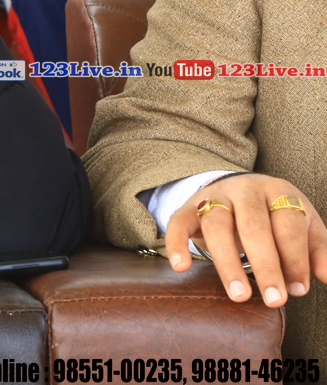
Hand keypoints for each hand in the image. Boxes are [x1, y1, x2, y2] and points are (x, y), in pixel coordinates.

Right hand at [165, 174, 326, 307]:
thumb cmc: (275, 216)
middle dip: (265, 265)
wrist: (237, 189)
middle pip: (254, 225)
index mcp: (278, 191)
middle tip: (275, 300)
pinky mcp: (188, 207)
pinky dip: (177, 243)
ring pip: (217, 224)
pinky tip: (181, 267)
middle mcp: (245, 189)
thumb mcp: (303, 226)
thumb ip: (316, 250)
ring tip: (239, 295)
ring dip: (228, 262)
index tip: (298, 290)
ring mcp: (214, 196)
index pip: (288, 222)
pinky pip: (178, 222)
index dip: (295, 257)